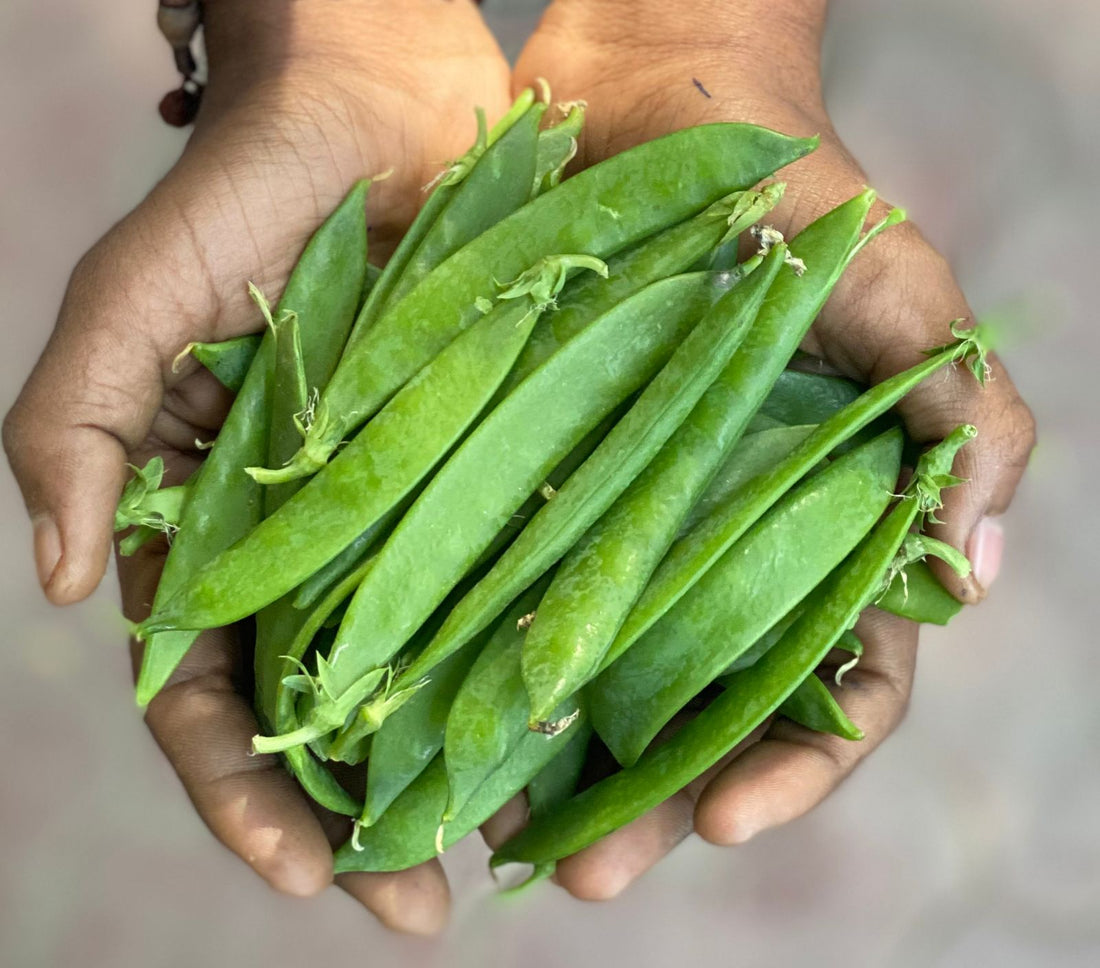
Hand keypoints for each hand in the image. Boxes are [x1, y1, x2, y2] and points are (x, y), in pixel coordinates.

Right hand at [4, 0, 509, 933]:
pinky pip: (508, 578)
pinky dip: (526, 656)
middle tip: (422, 912)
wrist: (378, 99)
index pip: (210, 696)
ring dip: (457, 768)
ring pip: (428, 670)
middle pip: (327, 717)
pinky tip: (569, 730)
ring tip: (511, 856)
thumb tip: (56, 588)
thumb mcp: (127, 305)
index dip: (245, 796)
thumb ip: (71, 435)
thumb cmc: (241, 193)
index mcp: (211, 530)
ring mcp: (410, 510)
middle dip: (361, 825)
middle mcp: (315, 542)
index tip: (304, 878)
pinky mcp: (493, 464)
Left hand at [491, 0, 1035, 898]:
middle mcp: (724, 540)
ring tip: (500, 833)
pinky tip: (439, 714)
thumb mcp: (896, 282)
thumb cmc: (793, 189)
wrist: (660, 103)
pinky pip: (514, 574)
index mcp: (825, 524)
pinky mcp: (541, 471)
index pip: (837, 681)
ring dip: (559, 762)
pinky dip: (487, 649)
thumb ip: (957, 408)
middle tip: (590, 874)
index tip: (723, 816)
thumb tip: (975, 565)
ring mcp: (628, 513)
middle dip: (655, 800)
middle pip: (703, 710)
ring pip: (603, 672)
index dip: (794, 762)